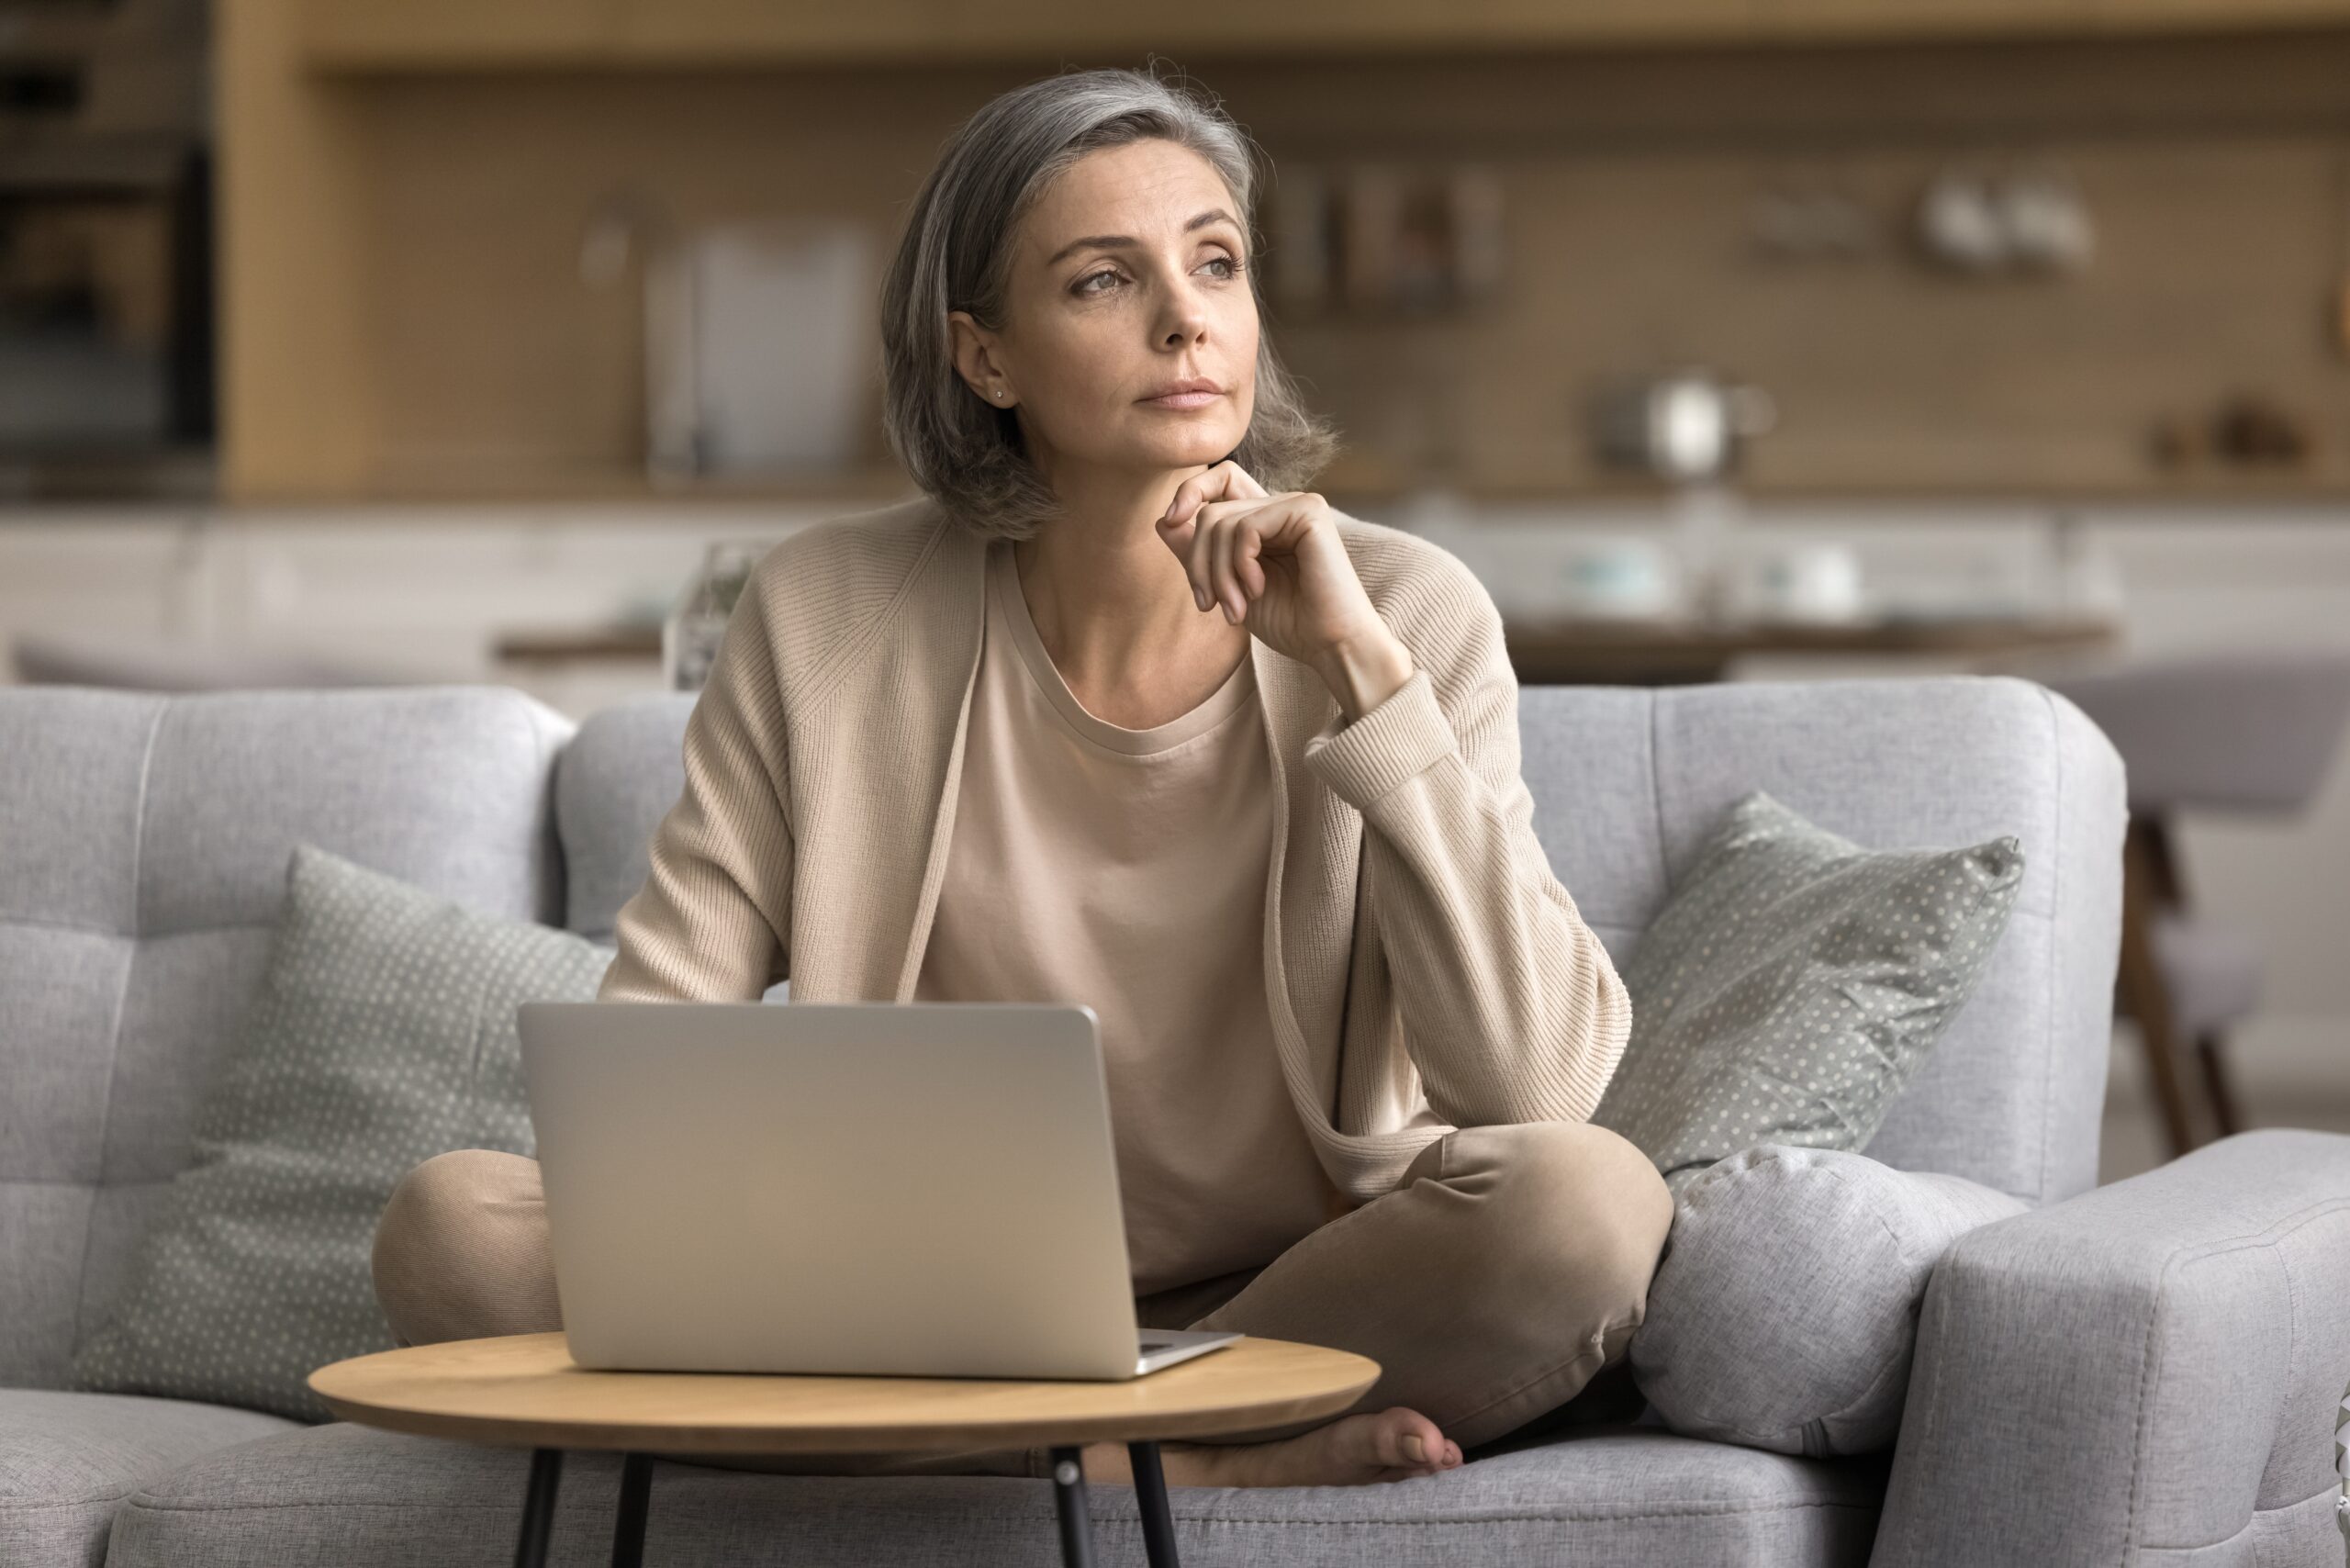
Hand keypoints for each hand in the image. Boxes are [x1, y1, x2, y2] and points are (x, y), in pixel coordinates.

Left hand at [1154, 460, 1414, 717]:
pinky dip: (1239, 565)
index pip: (1220, 479)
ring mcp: (1298, 505)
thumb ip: (1199, 555)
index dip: (1189, 490)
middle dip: (1197, 562)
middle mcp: (1282, 505)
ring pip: (1221, 521)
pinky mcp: (1308, 512)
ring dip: (1217, 573)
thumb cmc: (1289, 622)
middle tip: (1207, 604)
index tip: (1169, 521)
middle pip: (1210, 510)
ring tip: (1235, 609)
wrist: (1331, 645)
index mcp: (1267, 519)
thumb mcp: (1229, 588)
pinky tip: (1257, 591)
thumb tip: (1161, 520)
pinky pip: (1246, 528)